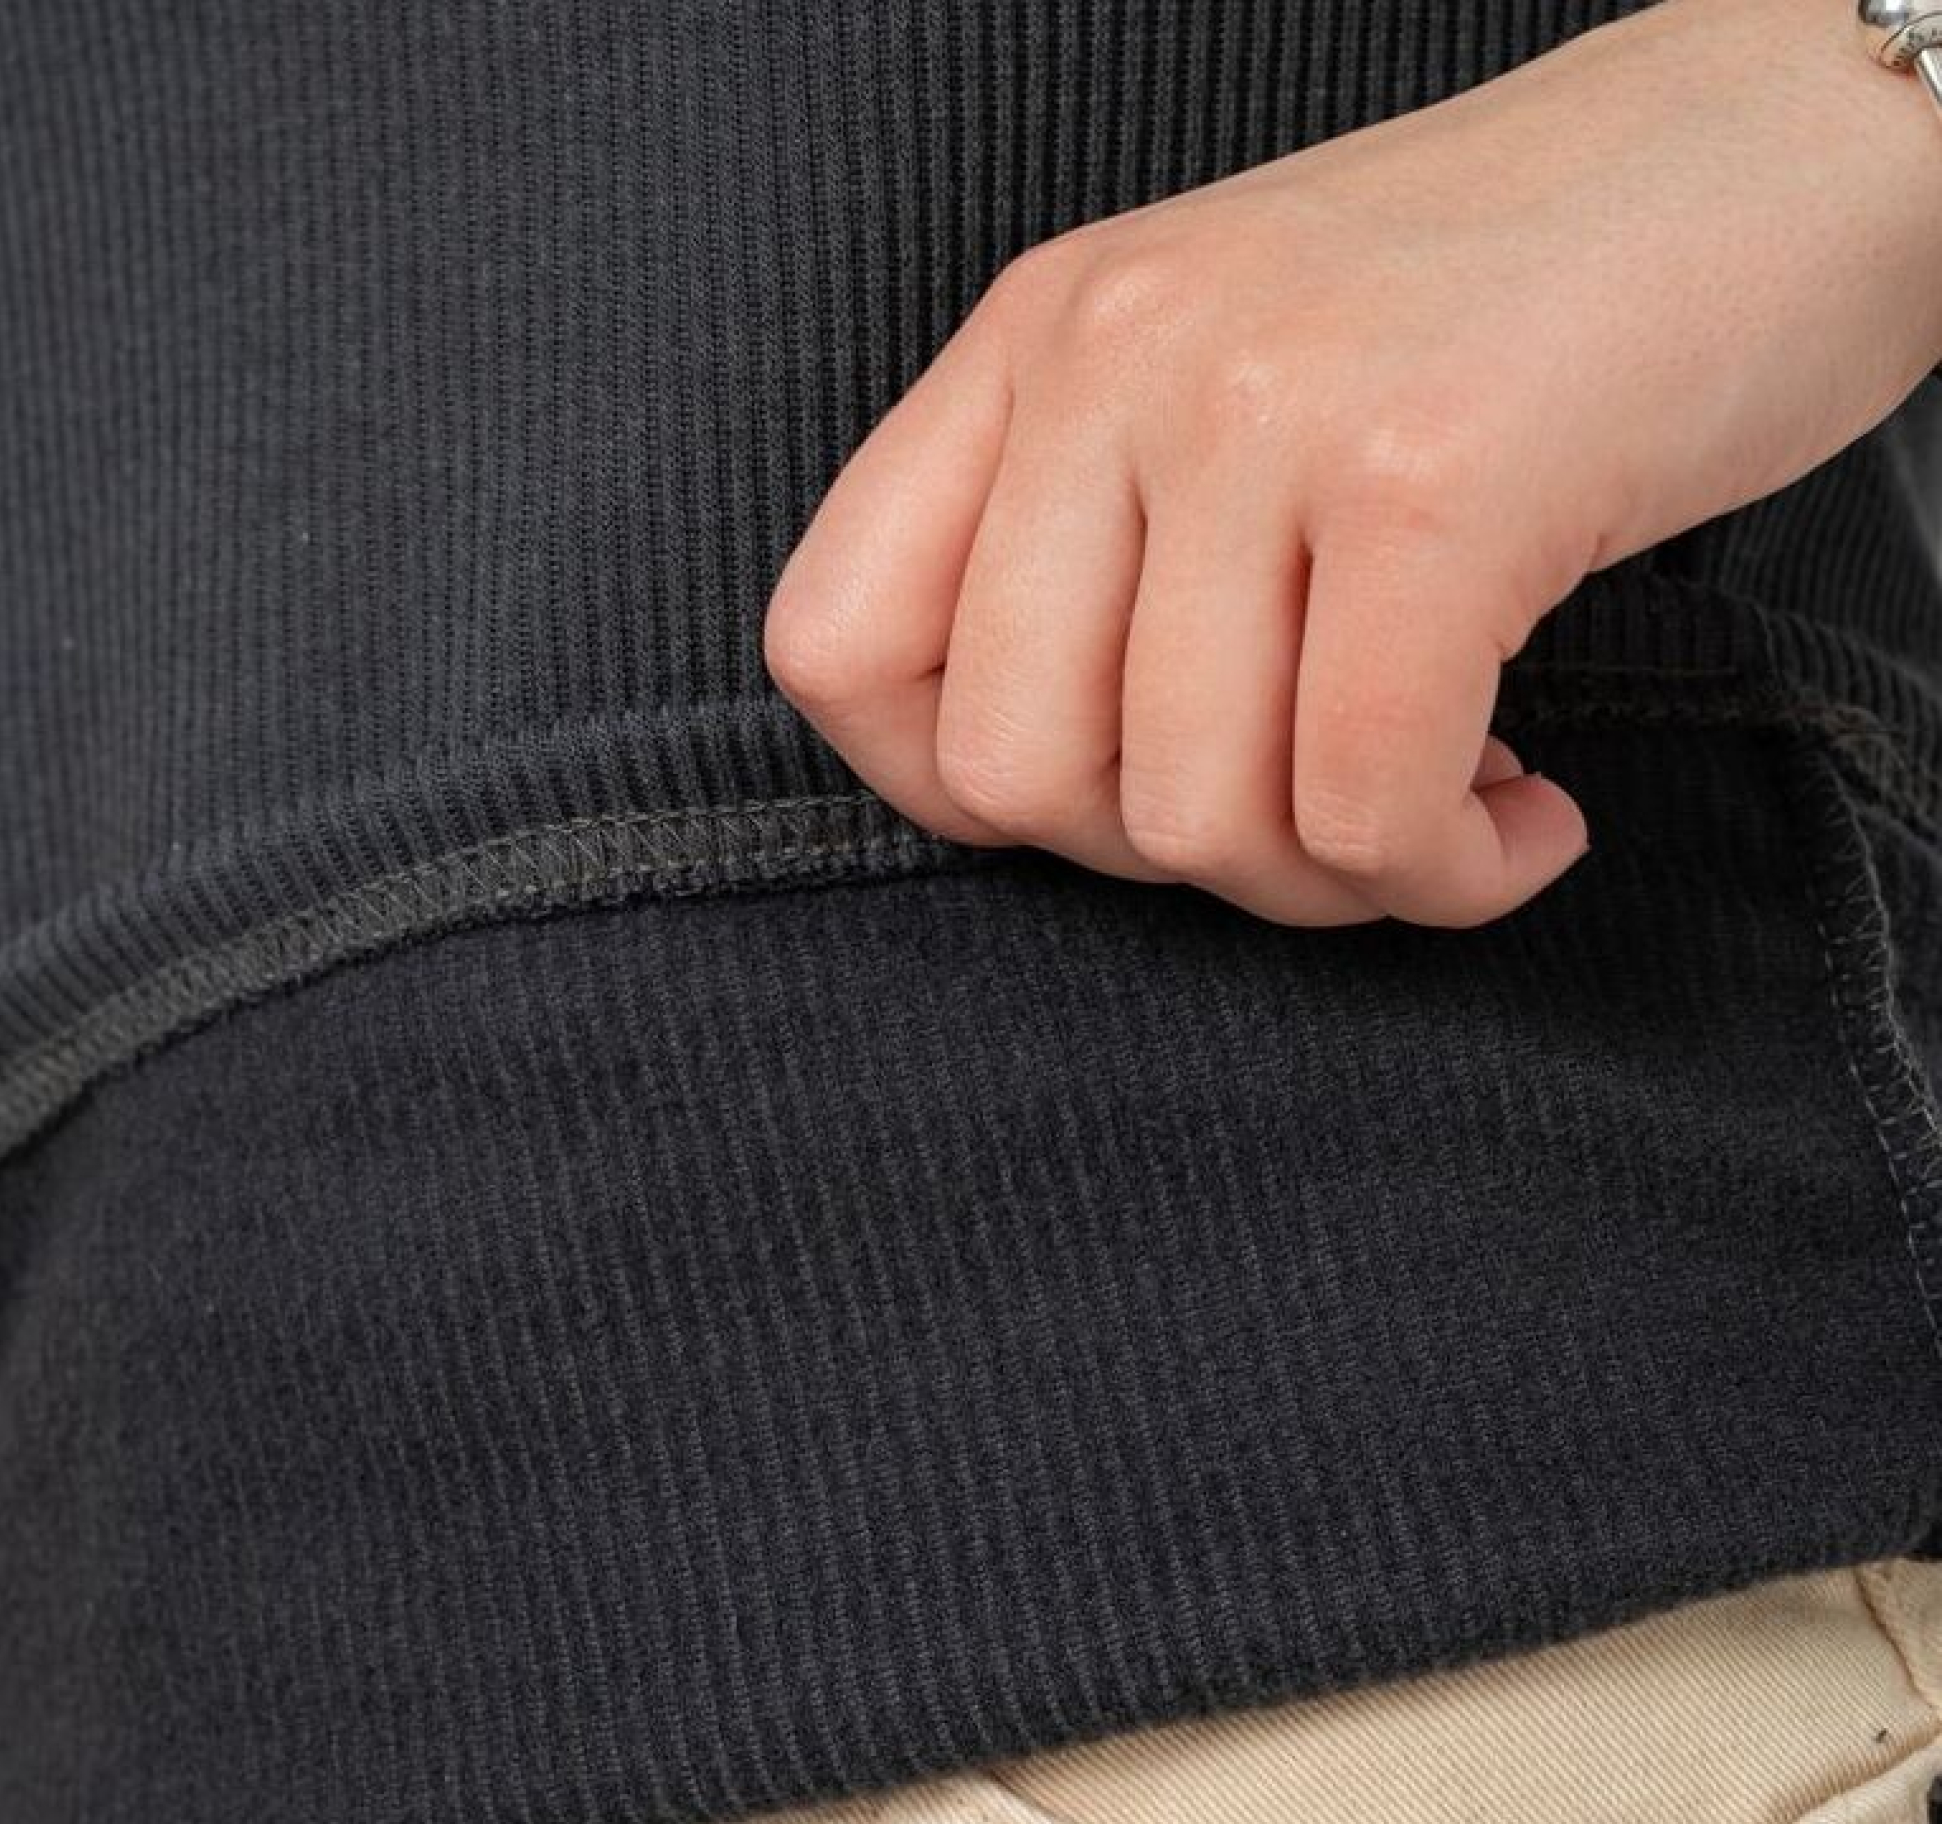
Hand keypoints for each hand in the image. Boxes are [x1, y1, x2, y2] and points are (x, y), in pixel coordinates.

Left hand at [765, 0, 1941, 928]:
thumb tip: (1044, 807)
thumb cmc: (1516, 307)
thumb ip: (1103, 547)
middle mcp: (1118, 356)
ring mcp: (1264, 410)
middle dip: (1174, 866)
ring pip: (1191, 821)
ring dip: (1340, 880)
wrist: (1791, 143)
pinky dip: (1451, 874)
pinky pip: (1364, 815)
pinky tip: (1527, 818)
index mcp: (1042, 336)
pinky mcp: (1429, 486)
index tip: (1113, 794)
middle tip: (1318, 812)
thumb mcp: (1239, 379)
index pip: (831, 644)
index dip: (948, 791)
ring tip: (1449, 803)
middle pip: (1010, 779)